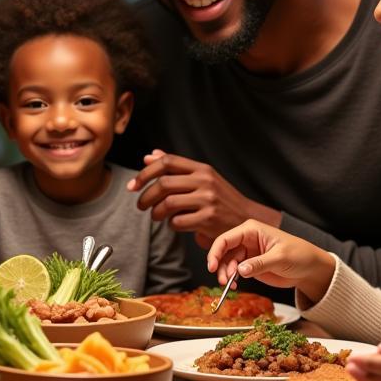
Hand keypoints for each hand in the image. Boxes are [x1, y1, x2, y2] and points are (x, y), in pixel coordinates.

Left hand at [126, 149, 281, 247]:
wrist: (247, 219)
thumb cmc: (220, 199)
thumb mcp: (202, 178)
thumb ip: (176, 168)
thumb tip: (150, 155)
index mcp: (202, 168)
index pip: (167, 162)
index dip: (145, 173)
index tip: (133, 185)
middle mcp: (205, 181)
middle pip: (164, 183)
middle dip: (146, 196)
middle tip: (140, 205)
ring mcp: (208, 200)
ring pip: (168, 203)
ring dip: (155, 212)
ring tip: (155, 216)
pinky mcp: (209, 219)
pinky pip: (178, 221)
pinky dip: (170, 225)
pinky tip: (173, 224)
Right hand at [206, 219, 334, 302]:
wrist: (310, 268)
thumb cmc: (299, 255)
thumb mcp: (280, 258)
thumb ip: (260, 263)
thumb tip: (240, 270)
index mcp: (251, 230)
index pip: (226, 239)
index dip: (216, 252)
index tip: (212, 267)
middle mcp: (246, 240)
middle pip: (223, 251)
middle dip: (220, 266)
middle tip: (223, 281)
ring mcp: (247, 253)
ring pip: (227, 263)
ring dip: (225, 274)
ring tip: (230, 286)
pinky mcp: (250, 265)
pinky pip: (234, 271)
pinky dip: (232, 279)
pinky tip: (234, 286)